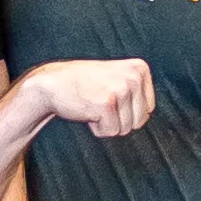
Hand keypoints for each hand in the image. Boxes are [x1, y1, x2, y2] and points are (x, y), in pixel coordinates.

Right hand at [25, 58, 157, 135]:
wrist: (51, 82)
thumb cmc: (85, 85)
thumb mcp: (118, 78)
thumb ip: (137, 91)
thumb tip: (149, 115)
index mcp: (140, 69)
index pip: (148, 109)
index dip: (127, 112)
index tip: (110, 96)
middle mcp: (133, 77)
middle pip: (139, 121)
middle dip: (118, 119)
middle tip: (99, 101)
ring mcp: (121, 89)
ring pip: (125, 129)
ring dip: (107, 123)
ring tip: (93, 104)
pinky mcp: (107, 104)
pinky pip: (110, 132)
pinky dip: (96, 128)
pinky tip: (86, 110)